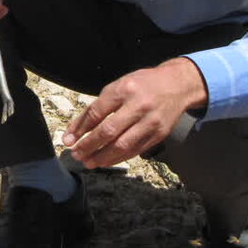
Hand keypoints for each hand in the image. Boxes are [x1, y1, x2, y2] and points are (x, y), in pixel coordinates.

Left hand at [63, 58, 206, 168]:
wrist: (178, 85)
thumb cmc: (142, 85)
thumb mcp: (118, 87)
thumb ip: (97, 107)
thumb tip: (75, 131)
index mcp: (124, 89)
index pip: (97, 112)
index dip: (80, 129)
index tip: (68, 140)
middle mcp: (139, 106)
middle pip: (109, 131)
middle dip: (89, 146)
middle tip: (76, 155)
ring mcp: (151, 122)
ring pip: (123, 145)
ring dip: (102, 157)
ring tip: (89, 162)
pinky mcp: (159, 134)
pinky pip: (135, 150)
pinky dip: (118, 158)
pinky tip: (106, 161)